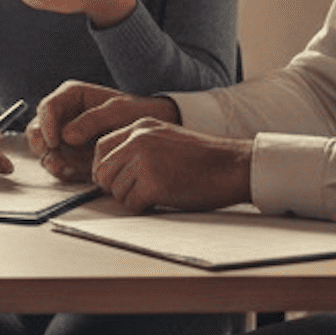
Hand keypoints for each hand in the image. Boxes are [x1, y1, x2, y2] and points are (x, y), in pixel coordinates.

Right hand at [26, 80, 175, 180]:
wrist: (150, 134)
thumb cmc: (136, 114)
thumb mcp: (119, 111)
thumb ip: (93, 120)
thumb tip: (66, 136)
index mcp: (72, 96)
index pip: (48, 106)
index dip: (46, 124)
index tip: (55, 142)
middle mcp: (63, 115)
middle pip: (37, 128)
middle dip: (42, 145)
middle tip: (55, 157)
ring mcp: (65, 136)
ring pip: (43, 149)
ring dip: (51, 160)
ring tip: (67, 168)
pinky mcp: (70, 155)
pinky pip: (56, 164)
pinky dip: (61, 170)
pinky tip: (74, 173)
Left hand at [91, 120, 251, 213]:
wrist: (233, 166)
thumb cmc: (204, 159)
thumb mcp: (166, 139)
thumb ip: (139, 147)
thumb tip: (111, 172)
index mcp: (141, 126)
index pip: (102, 147)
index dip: (104, 168)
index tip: (113, 181)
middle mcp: (139, 139)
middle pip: (102, 171)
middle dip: (114, 187)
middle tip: (136, 192)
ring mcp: (145, 160)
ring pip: (116, 190)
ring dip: (131, 198)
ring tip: (156, 194)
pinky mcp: (153, 183)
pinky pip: (131, 204)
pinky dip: (143, 208)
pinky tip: (161, 201)